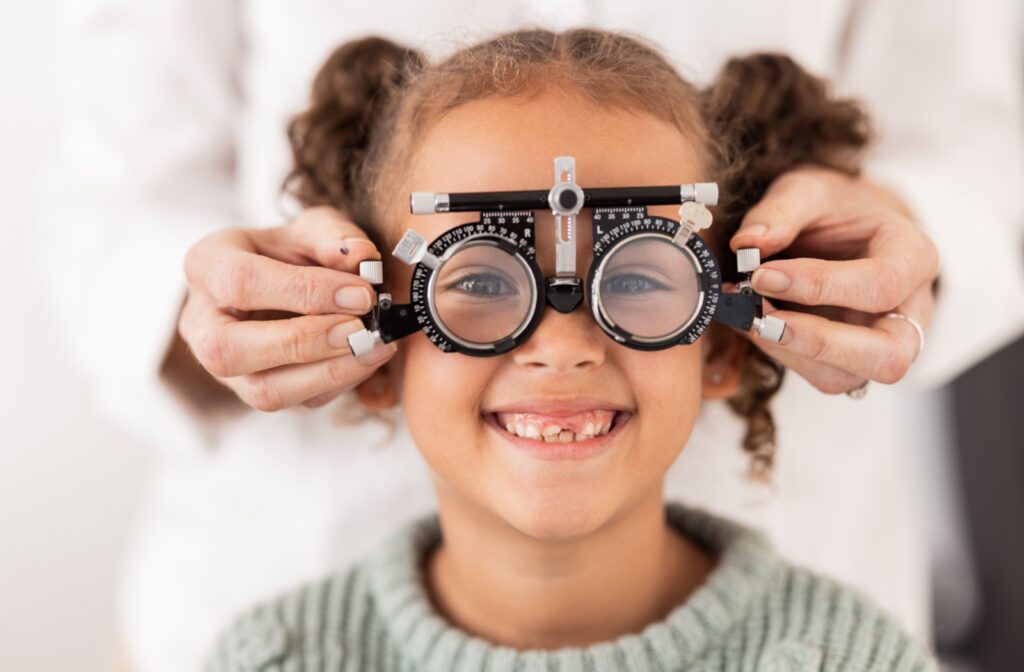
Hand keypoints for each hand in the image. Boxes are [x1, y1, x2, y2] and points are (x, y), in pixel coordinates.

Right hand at [179, 207, 395, 410]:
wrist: (283, 279)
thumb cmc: (293, 250)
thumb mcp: (313, 228)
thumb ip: (335, 236)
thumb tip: (362, 256)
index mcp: (207, 265)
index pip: (241, 282)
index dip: (304, 291)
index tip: (361, 294)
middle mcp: (201, 322)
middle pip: (230, 349)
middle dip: (305, 343)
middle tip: (361, 330)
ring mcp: (223, 365)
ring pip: (261, 391)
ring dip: (327, 374)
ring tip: (374, 348)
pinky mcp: (254, 391)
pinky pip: (294, 402)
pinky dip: (337, 383)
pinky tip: (367, 358)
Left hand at [729, 166, 939, 393]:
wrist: (845, 226)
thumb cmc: (835, 209)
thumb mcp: (808, 189)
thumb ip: (781, 211)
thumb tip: (747, 244)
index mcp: (914, 256)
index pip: (882, 285)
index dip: (819, 286)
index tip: (762, 275)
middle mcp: (911, 309)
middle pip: (888, 355)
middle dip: (817, 342)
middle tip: (761, 318)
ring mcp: (885, 342)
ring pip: (850, 377)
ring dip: (791, 353)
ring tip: (750, 317)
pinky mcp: (853, 362)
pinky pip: (822, 377)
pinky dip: (782, 356)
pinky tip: (755, 324)